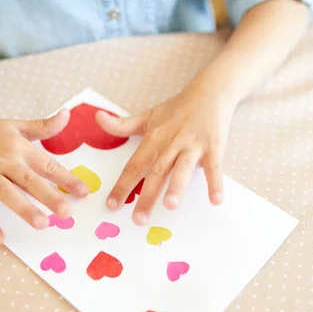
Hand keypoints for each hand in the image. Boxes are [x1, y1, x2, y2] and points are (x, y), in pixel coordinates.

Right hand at [0, 110, 88, 243]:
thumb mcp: (16, 126)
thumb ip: (43, 126)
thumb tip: (67, 114)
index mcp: (20, 148)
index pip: (48, 165)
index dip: (67, 179)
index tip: (84, 193)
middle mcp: (6, 162)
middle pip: (31, 181)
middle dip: (50, 196)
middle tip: (67, 213)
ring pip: (8, 194)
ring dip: (24, 209)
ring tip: (42, 224)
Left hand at [96, 84, 233, 224]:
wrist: (210, 91)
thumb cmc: (177, 109)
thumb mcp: (148, 116)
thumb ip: (123, 124)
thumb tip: (97, 117)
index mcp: (154, 139)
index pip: (134, 165)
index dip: (122, 186)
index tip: (111, 205)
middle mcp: (171, 144)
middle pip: (156, 172)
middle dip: (147, 196)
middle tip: (138, 220)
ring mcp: (192, 145)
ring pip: (182, 168)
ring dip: (177, 186)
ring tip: (171, 206)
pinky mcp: (214, 146)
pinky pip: (214, 167)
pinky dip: (215, 183)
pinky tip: (216, 201)